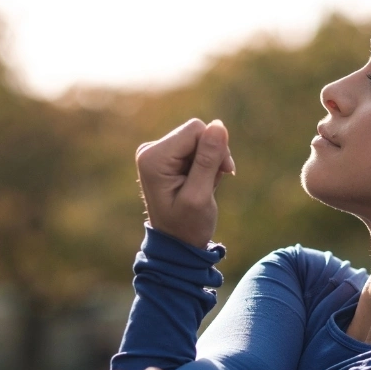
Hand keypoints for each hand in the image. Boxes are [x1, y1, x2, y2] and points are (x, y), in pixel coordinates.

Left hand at [136, 118, 234, 248]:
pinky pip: (197, 148)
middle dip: (212, 156)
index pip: (195, 130)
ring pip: (200, 140)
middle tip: (210, 184)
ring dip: (210, 163)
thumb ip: (208, 160)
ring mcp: (158, 153)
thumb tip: (218, 125)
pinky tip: (201, 183)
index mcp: (153, 157)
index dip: (215, 148)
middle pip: (197, 132)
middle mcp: (151, 150)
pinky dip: (205, 165)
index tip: (220, 174)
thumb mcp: (200, 195)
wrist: (177, 244)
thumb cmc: (187, 226)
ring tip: (204, 187)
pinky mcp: (168, 157)